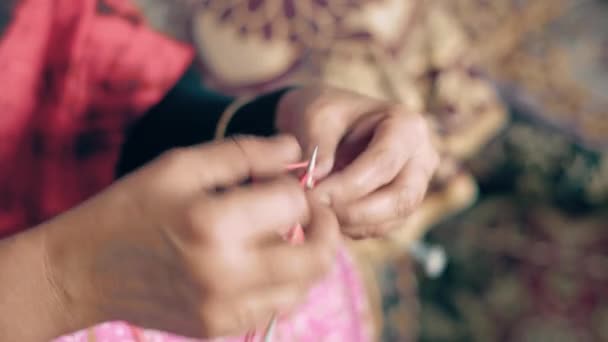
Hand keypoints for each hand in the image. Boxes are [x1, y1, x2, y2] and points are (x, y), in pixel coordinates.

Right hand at [43, 136, 339, 337]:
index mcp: (213, 224)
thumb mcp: (181, 165)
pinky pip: (276, 307)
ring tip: (281, 234)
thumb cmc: (131, 208)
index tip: (284, 181)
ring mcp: (224, 309)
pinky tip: (260, 261)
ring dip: (306, 256)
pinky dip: (283, 282)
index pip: (294, 205)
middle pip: (317, 258)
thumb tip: (295, 148)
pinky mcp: (219, 328)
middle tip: (310, 211)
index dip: (298, 187)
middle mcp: (225, 274)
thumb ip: (244, 153)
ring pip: (304, 286)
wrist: (84, 271)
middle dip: (324, 228)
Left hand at [277, 86, 438, 238]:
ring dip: (350, 224)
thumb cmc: (327, 113)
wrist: (331, 123)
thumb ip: (316, 146)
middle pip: (400, 198)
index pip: (384, 164)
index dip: (347, 185)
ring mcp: (416, 185)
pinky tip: (326, 215)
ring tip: (315, 212)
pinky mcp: (401, 207)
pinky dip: (351, 229)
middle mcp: (422, 158)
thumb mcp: (316, 117)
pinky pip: (381, 228)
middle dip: (354, 212)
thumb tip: (314, 179)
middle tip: (315, 212)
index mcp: (407, 126)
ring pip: (392, 219)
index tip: (311, 194)